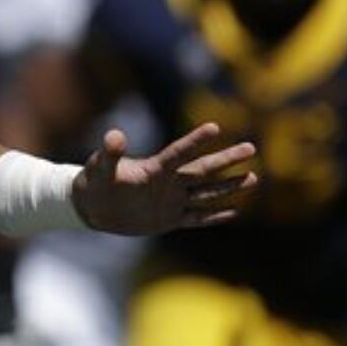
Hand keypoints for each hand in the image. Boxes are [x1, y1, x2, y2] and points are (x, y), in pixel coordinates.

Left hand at [72, 124, 257, 234]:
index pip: (179, 152)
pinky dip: (214, 216)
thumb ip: (109, 154)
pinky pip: (196, 218)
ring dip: (229, 186)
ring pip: (207, 193)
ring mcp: (171, 201)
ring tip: (254, 177)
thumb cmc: (94, 183)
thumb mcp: (99, 169)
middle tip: (251, 147)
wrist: (92, 208)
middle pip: (203, 170)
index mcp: (154, 168)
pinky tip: (234, 211)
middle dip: (227, 160)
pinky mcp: (169, 219)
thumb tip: (114, 135)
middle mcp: (168, 182)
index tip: (214, 126)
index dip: (195, 140)